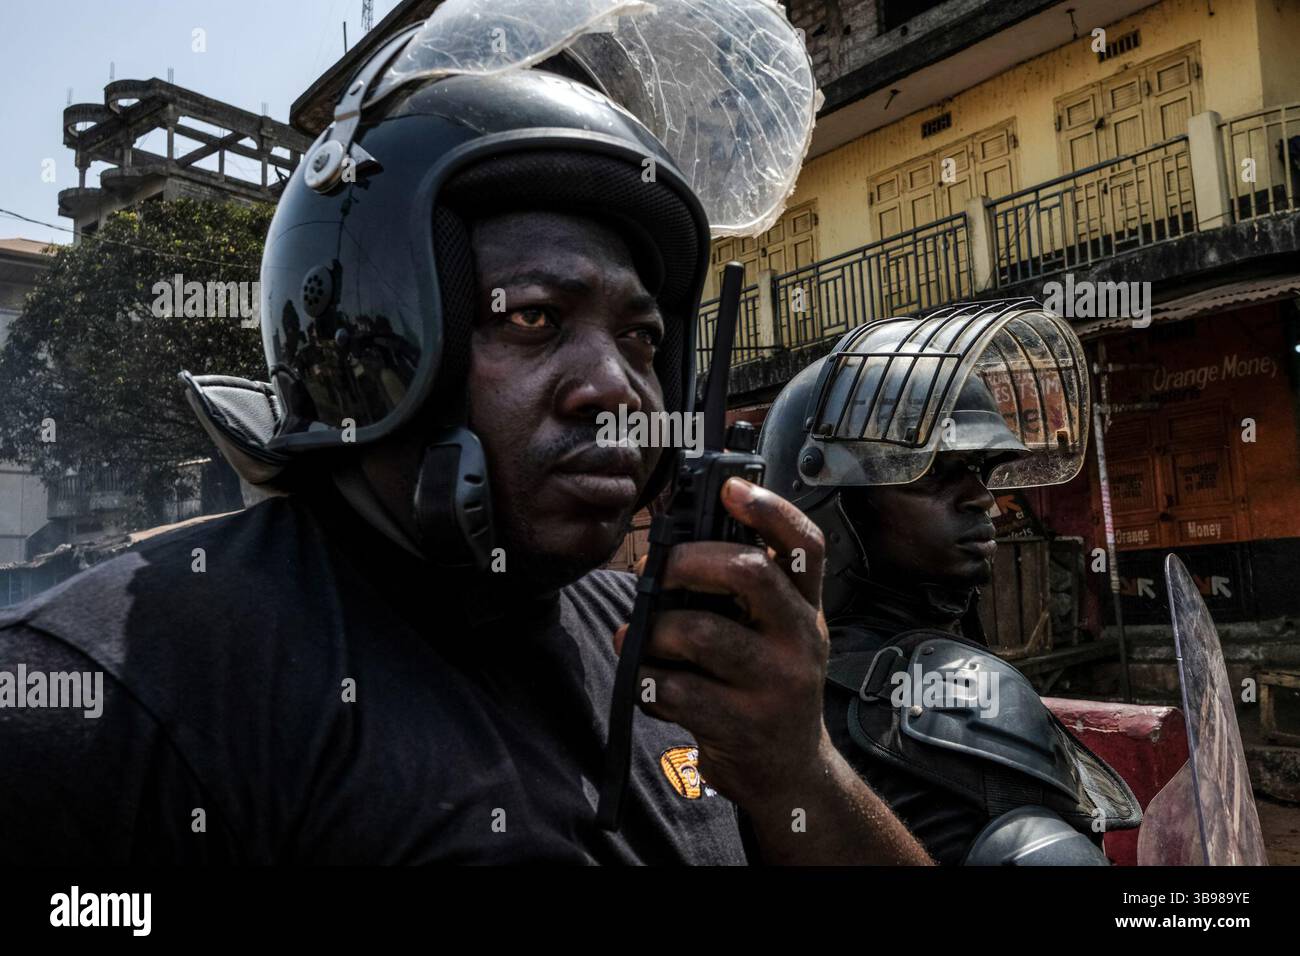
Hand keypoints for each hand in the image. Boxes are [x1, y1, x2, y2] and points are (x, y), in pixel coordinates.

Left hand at [613, 475, 829, 808]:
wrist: (791, 773)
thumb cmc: (767, 686)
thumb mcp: (775, 633)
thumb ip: (744, 592)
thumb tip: (674, 545)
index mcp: (805, 607)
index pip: (805, 544)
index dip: (770, 508)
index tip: (730, 487)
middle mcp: (799, 640)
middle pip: (749, 573)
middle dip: (687, 562)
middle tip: (656, 570)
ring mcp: (774, 685)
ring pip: (700, 632)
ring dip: (654, 630)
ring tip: (640, 637)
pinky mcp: (741, 726)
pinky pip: (675, 689)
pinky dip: (647, 680)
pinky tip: (649, 681)